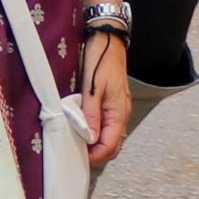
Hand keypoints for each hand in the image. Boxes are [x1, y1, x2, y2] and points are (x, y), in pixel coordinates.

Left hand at [81, 30, 130, 166]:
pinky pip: (108, 127)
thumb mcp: (92, 88)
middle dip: (97, 154)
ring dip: (96, 145)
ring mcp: (118, 109)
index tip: (78, 156)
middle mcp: (121, 113)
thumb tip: (90, 139)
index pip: (110, 145)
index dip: (95, 156)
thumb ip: (91, 115)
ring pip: (111, 137)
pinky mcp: (113, 104)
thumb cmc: (100, 60)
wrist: (108, 41)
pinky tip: (84, 130)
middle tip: (77, 153)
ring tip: (78, 143)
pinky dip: (97, 134)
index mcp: (119, 112)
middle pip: (113, 146)